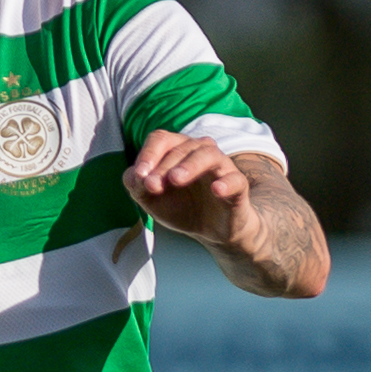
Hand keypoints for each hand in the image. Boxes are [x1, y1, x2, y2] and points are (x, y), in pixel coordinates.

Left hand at [124, 133, 327, 298]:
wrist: (214, 232)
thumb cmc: (183, 208)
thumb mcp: (153, 201)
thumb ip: (138, 187)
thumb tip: (132, 175)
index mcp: (178, 152)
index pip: (161, 139)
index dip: (148, 154)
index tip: (139, 176)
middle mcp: (200, 152)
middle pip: (182, 147)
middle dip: (163, 166)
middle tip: (151, 186)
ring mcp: (221, 167)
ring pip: (208, 154)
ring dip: (190, 165)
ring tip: (175, 179)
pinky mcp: (238, 186)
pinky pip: (235, 179)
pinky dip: (226, 183)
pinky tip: (216, 190)